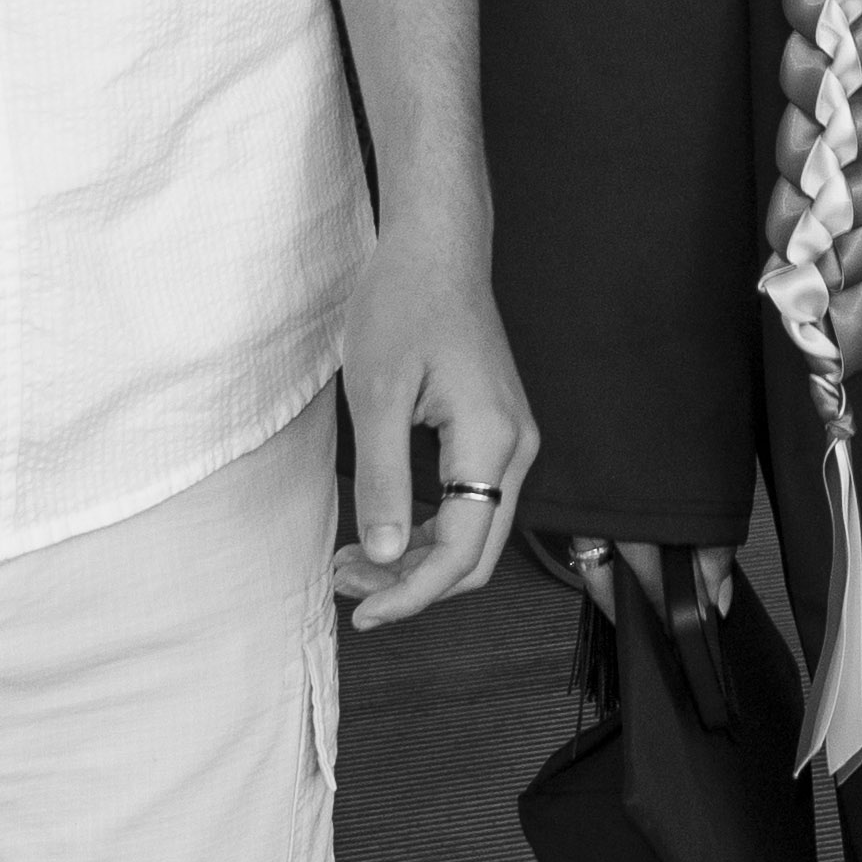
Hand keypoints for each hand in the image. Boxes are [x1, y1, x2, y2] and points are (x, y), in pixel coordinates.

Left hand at [336, 245, 541, 624]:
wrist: (436, 251)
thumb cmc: (404, 306)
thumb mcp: (377, 393)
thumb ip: (384, 478)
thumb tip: (383, 555)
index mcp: (490, 441)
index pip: (460, 550)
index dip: (411, 593)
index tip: (360, 610)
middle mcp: (515, 448)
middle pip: (476, 553)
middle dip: (411, 585)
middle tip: (346, 588)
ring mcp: (511, 442)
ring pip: (473, 532)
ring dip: (415, 560)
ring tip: (351, 563)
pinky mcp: (495, 434)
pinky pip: (470, 503)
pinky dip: (426, 529)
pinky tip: (381, 530)